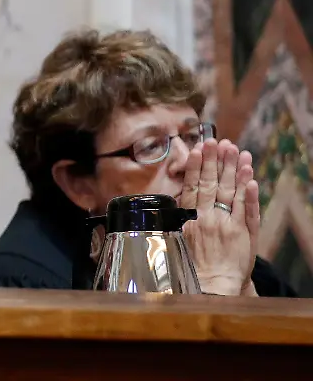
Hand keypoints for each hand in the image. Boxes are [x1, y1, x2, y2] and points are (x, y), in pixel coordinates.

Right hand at [179, 139, 256, 294]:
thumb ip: (181, 217)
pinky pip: (247, 209)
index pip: (193, 186)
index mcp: (190, 219)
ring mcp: (228, 224)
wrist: (211, 287)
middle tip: (217, 140)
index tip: (198, 149)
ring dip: (233, 169)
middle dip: (215, 160)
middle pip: (211, 183)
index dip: (196, 166)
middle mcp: (208, 218)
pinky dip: (249, 192)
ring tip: (236, 150)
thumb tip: (180, 196)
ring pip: (230, 191)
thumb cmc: (191, 265)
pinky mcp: (244, 233)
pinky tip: (250, 177)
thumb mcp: (178, 239)